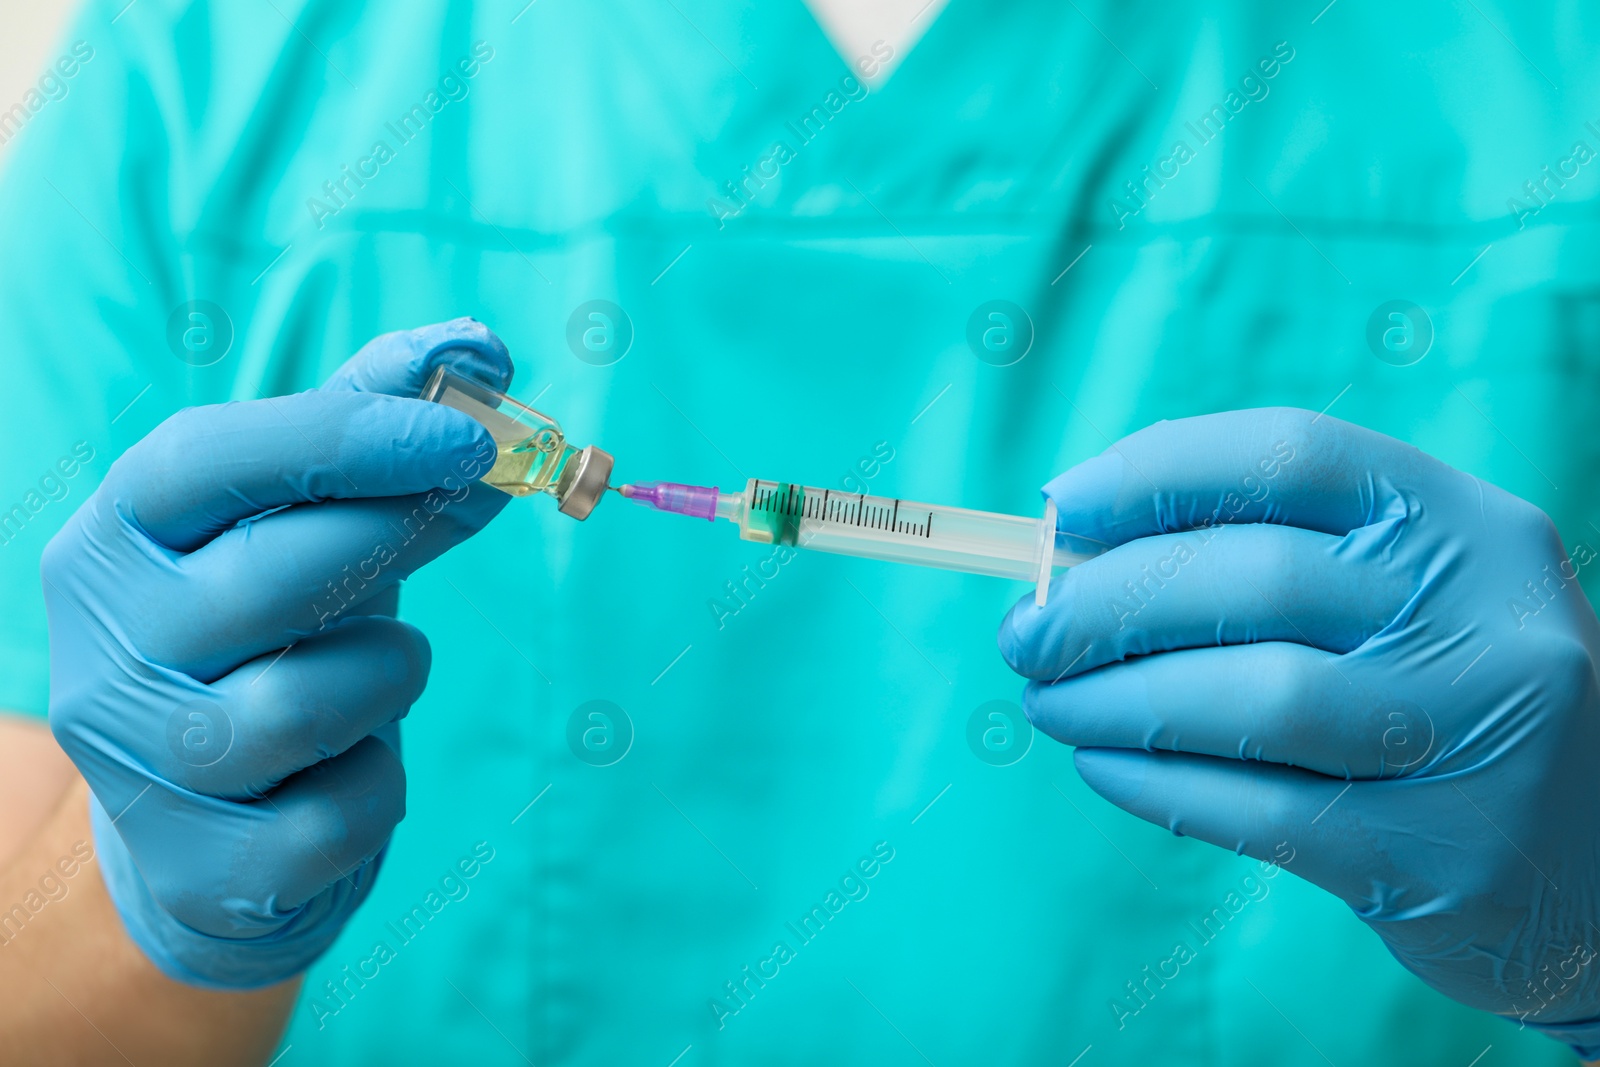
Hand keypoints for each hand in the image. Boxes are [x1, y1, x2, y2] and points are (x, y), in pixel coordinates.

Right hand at [46, 318, 510, 987]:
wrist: (206, 823)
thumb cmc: (270, 636)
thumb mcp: (304, 522)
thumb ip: (380, 428)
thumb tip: (480, 346)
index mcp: (115, 542)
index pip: (203, 462)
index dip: (341, 438)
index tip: (467, 430)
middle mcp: (103, 652)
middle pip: (273, 578)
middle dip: (397, 540)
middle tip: (471, 508)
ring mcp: (139, 772)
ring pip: (308, 704)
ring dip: (390, 673)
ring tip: (382, 669)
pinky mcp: (199, 871)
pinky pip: (340, 816)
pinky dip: (380, 782)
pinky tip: (353, 765)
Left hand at [999, 408, 1599, 1056]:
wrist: (1596, 861)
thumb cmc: (1451, 694)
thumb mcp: (1413, 595)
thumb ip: (1275, 555)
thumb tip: (1083, 545)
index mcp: (1463, 525)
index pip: (1287, 455)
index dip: (1153, 473)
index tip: (1061, 509)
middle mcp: (1481, 618)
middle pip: (1249, 578)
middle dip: (1103, 604)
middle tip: (1028, 632)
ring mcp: (1465, 740)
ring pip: (1245, 698)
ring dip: (1112, 700)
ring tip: (1049, 703)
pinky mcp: (1430, 856)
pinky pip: (1253, 810)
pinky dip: (1152, 783)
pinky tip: (1103, 766)